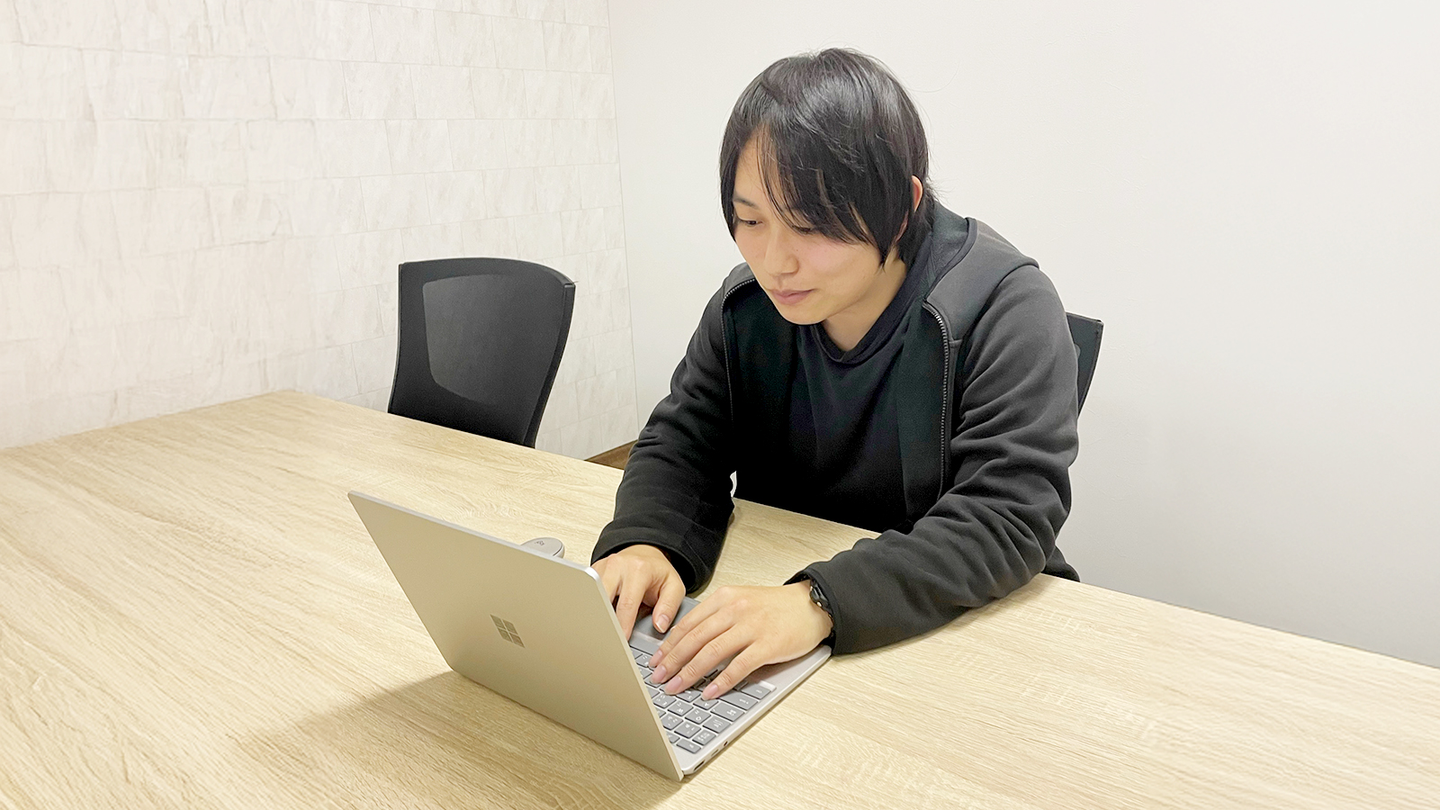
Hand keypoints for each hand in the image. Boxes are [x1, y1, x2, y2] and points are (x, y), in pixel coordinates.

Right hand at [591, 545, 686, 639]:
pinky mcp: (593, 571)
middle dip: (604, 621)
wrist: (645, 554)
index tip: (621, 640)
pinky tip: (598, 618)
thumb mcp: (674, 586)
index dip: (623, 625)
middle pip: (603, 598)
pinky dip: (592, 607)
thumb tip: (659, 625)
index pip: (627, 603)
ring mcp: (603, 567)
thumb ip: (670, 606)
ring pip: (592, 595)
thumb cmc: (658, 572)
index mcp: (639, 569)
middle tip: (608, 640)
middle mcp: (618, 565)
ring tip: (602, 631)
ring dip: (596, 614)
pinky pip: (588, 593)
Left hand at [647, 581, 832, 699]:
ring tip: (676, 688)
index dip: (668, 644)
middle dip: (672, 661)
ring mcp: (752, 627)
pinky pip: (738, 666)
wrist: (812, 605)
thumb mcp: (742, 601)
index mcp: (725, 598)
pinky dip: (721, 681)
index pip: (689, 623)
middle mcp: (735, 610)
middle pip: (695, 638)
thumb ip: (717, 617)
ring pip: (711, 652)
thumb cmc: (777, 607)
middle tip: (658, 678)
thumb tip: (689, 643)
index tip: (656, 660)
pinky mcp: (768, 645)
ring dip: (689, 673)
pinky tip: (709, 692)